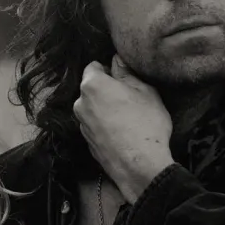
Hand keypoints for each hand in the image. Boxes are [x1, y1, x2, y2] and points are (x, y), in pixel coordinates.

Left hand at [73, 55, 174, 202]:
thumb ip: (126, 72)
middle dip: (107, 89)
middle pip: (91, 88)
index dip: (109, 69)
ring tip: (128, 117)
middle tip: (130, 97)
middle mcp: (80, 103)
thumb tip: (117, 60)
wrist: (139, 165)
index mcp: (91, 85)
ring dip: (105, 108)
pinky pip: (95, 125)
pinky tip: (122, 132)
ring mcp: (81, 124)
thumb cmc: (144, 123)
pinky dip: (104, 125)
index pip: (93, 66)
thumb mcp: (144, 90)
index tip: (124, 77)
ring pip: (92, 108)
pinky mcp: (86, 142)